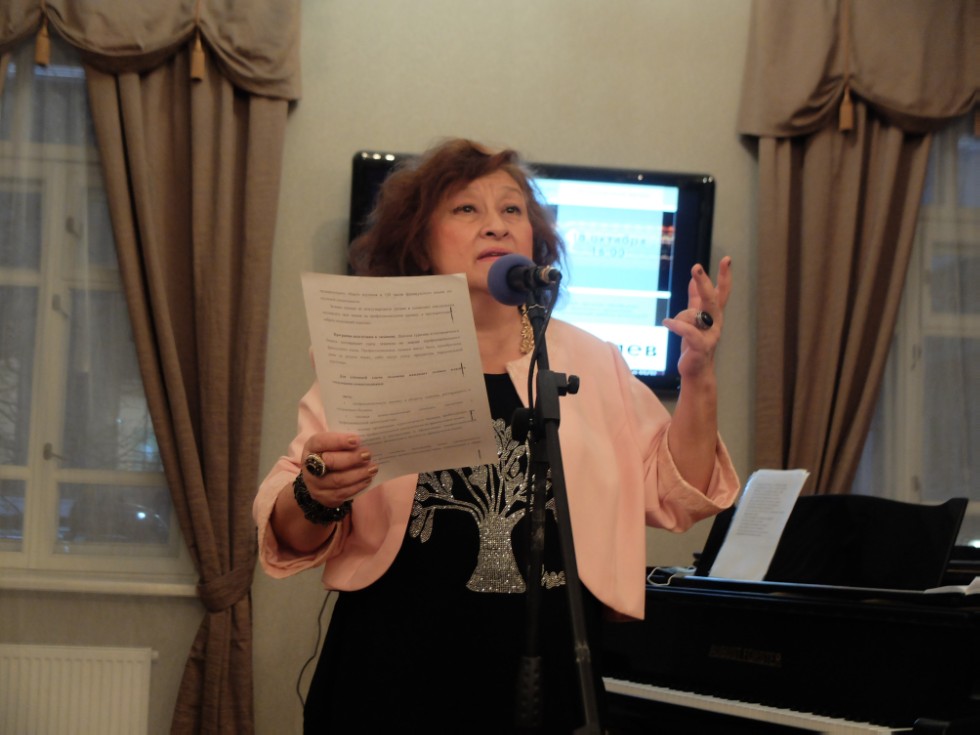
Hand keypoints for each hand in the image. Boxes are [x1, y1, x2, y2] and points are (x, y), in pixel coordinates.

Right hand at [301, 432, 377, 507]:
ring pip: (338, 480)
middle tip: (368, 455)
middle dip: (351, 458)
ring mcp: (315, 484)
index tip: (357, 440)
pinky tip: (367, 479)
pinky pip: (343, 493)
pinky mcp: (324, 497)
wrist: (320, 478)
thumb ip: (345, 442)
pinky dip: (357, 486)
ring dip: (358, 474)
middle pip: (330, 462)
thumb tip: (366, 441)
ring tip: (373, 468)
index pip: (322, 442)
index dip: (339, 441)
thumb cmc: (332, 454)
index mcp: (311, 447)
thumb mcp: (333, 444)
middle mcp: (309, 466)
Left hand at [663, 256, 731, 380]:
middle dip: (704, 282)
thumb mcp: (694, 319)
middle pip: (711, 298)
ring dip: (679, 317)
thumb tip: (694, 279)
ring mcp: (710, 335)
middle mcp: (715, 323)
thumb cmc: (695, 344)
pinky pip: (688, 331)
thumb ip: (695, 300)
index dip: (724, 276)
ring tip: (670, 324)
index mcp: (714, 314)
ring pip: (693, 315)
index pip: (722, 292)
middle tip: (696, 267)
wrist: (696, 370)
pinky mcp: (701, 347)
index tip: (727, 259)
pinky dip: (676, 325)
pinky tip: (666, 323)